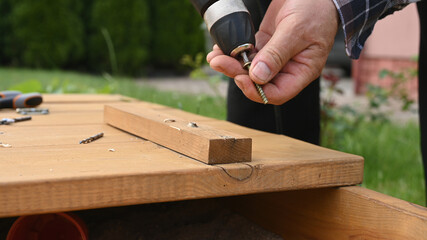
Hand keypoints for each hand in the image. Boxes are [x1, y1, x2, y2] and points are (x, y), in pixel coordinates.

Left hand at [206, 0, 338, 104]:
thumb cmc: (316, 9)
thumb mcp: (296, 30)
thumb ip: (277, 54)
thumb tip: (258, 76)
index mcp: (302, 71)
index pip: (277, 93)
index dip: (257, 91)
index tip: (241, 78)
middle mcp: (288, 68)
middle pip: (259, 82)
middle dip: (238, 75)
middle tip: (220, 62)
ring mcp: (275, 56)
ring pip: (250, 69)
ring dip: (231, 65)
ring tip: (215, 57)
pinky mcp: (265, 44)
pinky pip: (247, 54)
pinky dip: (233, 52)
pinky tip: (221, 49)